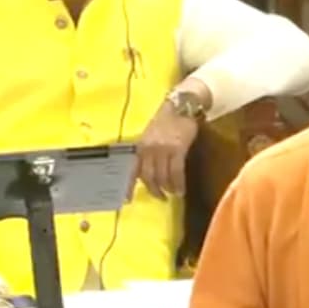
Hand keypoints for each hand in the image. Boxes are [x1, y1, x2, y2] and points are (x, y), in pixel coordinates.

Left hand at [135, 83, 209, 199]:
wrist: (180, 107)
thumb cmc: (166, 121)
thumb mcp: (150, 136)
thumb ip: (147, 152)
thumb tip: (147, 172)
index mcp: (140, 146)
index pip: (132, 169)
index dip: (129, 185)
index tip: (127, 200)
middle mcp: (148, 149)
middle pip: (149, 176)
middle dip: (154, 190)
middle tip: (161, 198)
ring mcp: (163, 149)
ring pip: (163, 176)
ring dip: (168, 188)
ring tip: (173, 194)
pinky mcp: (177, 149)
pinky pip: (176, 172)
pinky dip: (178, 183)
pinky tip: (181, 189)